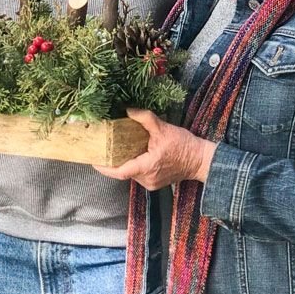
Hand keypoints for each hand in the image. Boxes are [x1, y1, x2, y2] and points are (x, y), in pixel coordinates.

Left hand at [94, 109, 216, 190]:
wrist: (201, 160)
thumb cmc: (184, 145)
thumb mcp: (164, 128)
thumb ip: (145, 118)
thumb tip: (128, 110)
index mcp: (147, 167)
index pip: (120, 172)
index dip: (104, 168)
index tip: (94, 161)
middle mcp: (147, 179)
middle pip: (124, 171)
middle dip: (114, 160)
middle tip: (105, 148)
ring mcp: (151, 183)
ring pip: (131, 173)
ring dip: (125, 162)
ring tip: (119, 148)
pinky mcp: (155, 183)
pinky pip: (139, 174)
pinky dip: (134, 164)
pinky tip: (134, 153)